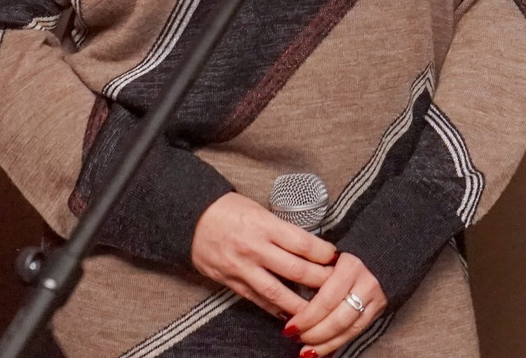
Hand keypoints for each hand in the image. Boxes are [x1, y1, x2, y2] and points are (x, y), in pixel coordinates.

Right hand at [189, 193, 335, 319]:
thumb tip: (308, 245)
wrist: (189, 218)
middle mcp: (255, 248)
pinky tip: (289, 316)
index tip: (336, 257)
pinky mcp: (231, 282)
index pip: (302, 242)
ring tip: (319, 311)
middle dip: (320, 280)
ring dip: (301, 305)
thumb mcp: (257, 210)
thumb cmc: (227, 209)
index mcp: (263, 225)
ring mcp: (242, 268)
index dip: (323, 253)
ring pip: (277, 293)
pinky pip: (257, 300)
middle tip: (337, 284)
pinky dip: (275, 310)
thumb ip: (279, 229)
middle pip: (295, 270)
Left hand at [284, 251, 383, 355]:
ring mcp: (374, 299)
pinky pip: (356, 332)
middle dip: (314, 334)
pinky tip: (323, 351)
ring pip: (348, 330)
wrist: (380, 254)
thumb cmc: (345, 256)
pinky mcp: (379, 311)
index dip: (306, 317)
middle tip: (296, 339)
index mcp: (350, 268)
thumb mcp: (328, 258)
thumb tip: (287, 304)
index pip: (325, 300)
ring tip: (306, 351)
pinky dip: (338, 344)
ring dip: (325, 344)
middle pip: (337, 319)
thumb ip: (314, 277)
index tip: (289, 327)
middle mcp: (365, 284)